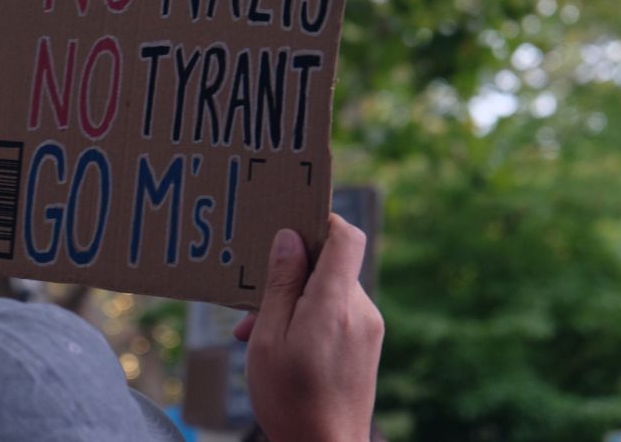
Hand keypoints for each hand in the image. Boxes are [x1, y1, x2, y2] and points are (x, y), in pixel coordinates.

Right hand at [234, 214, 383, 441]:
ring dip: (293, 299)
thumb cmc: (290, 399)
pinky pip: (336, 313)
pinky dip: (308, 317)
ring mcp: (368, 329)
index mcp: (334, 304)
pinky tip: (279, 344)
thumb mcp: (269, 337)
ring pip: (329, 290)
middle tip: (252, 300)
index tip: (292, 221)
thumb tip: (290, 239)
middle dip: (290, 272)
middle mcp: (360, 311)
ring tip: (255, 331)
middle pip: (331, 263)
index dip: (322, 220)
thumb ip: (281, 283)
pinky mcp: (366, 346)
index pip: (346, 237)